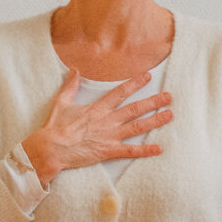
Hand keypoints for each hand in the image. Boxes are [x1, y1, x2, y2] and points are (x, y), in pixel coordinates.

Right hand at [22, 70, 172, 185]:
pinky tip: (159, 148)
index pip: (120, 93)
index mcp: (97, 108)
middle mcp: (107, 121)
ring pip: (137, 127)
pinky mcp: (108, 151)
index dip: (135, 84)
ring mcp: (109, 136)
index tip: (148, 77)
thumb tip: (75, 70)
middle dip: (153, 102)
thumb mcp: (61, 102)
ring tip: (169, 115)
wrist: (52, 149)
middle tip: (169, 97)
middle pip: (135, 109)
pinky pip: (130, 151)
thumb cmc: (55, 127)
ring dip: (155, 121)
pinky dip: (145, 150)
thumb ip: (71, 86)